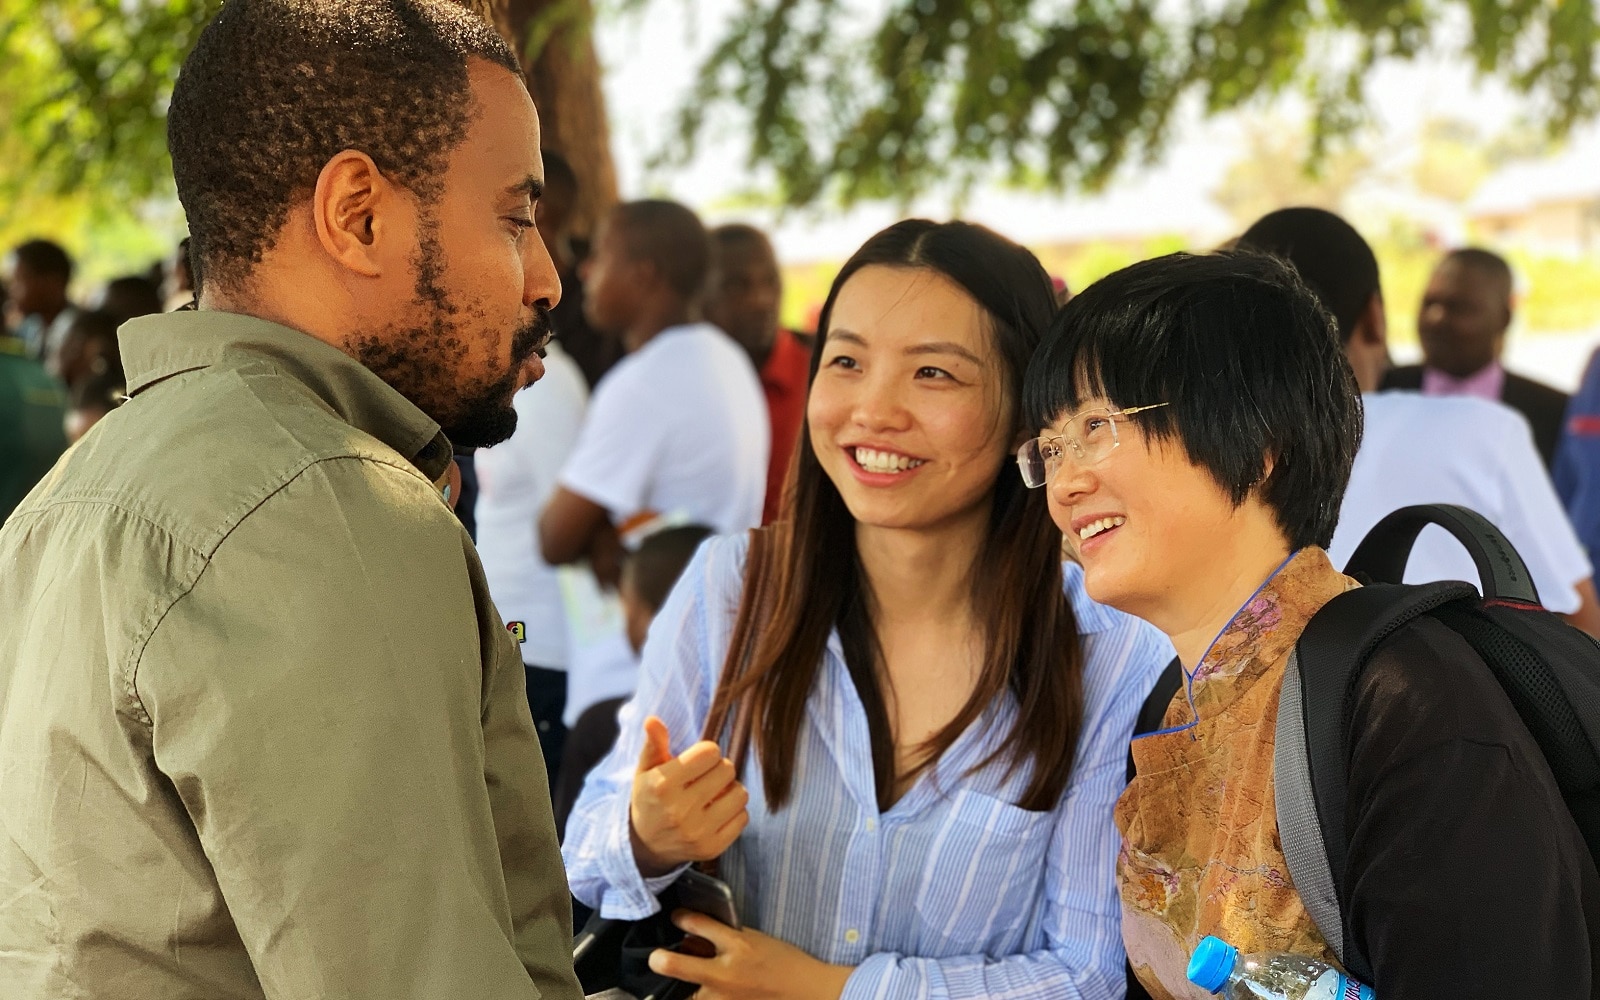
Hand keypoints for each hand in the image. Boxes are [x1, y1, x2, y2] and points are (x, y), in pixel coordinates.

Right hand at [630, 716, 749, 876]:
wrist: (645, 845)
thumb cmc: (650, 799)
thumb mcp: (646, 770)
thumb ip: (654, 744)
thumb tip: (653, 720)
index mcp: (662, 785)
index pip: (709, 752)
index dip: (706, 753)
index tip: (698, 761)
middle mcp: (679, 810)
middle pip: (727, 770)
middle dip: (719, 769)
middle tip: (706, 777)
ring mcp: (697, 832)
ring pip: (740, 794)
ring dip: (730, 790)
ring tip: (714, 794)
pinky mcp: (712, 848)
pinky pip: (743, 818)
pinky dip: (734, 812)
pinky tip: (717, 812)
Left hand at [649, 910, 853, 999]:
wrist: (806, 991)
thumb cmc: (783, 961)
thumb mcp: (756, 939)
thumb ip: (726, 937)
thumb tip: (695, 934)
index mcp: (738, 945)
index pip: (699, 925)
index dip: (682, 918)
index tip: (677, 917)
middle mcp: (726, 972)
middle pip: (678, 965)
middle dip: (661, 960)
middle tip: (656, 958)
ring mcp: (724, 997)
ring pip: (686, 993)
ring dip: (681, 985)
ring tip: (675, 978)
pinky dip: (698, 996)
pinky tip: (697, 991)